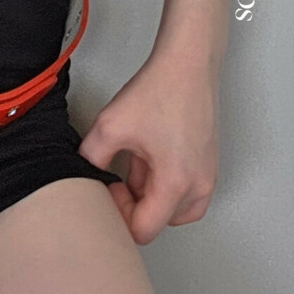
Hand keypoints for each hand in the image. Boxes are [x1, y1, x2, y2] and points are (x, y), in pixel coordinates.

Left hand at [77, 50, 220, 245]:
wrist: (187, 62)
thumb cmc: (160, 90)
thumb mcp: (111, 126)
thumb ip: (91, 158)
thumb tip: (85, 173)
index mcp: (176, 184)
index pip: (144, 230)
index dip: (120, 215)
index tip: (111, 187)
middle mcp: (198, 185)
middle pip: (161, 223)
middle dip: (135, 206)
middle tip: (120, 178)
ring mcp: (207, 174)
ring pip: (175, 209)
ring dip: (151, 195)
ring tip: (135, 163)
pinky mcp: (207, 162)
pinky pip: (185, 190)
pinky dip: (165, 182)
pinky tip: (149, 155)